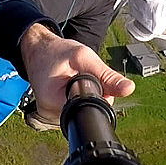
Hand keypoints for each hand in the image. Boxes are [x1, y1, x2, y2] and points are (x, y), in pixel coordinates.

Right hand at [19, 23, 134, 123]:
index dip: (101, 97)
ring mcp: (50, 115)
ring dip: (86, 96)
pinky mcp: (54, 113)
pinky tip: (72, 85)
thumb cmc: (55, 52)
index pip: (91, 110)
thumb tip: (128, 89)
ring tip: (75, 78)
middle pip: (87, 112)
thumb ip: (106, 75)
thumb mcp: (83, 56)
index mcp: (54, 101)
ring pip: (82, 111)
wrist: (37, 50)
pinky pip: (75, 109)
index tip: (96, 80)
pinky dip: (79, 98)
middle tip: (84, 75)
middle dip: (94, 95)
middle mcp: (49, 113)